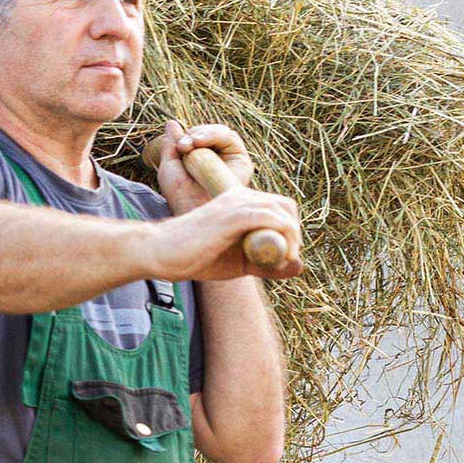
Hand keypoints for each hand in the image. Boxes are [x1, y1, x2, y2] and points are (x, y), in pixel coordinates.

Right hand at [147, 184, 303, 282]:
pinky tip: (279, 255)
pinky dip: (282, 236)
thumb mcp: (240, 264)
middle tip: (288, 256)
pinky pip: (270, 219)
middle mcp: (240, 196)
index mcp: (239, 202)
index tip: (286, 253)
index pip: (279, 205)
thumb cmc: (196, 258)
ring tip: (283, 259)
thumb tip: (300, 266)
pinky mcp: (233, 214)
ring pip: (281, 211)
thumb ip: (268, 264)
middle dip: (293, 232)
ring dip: (291, 237)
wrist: (163, 253)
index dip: (290, 228)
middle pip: (285, 205)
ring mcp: (237, 202)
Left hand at [154, 120, 253, 214]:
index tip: (179, 146)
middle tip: (184, 146)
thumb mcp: (169, 168)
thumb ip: (171, 145)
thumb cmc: (180, 196)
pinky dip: (215, 135)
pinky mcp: (242, 162)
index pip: (198, 137)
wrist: (195, 210)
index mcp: (202, 160)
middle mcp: (219, 159)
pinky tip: (201, 142)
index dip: (188, 136)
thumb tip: (172, 123)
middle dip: (196, 134)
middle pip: (210, 133)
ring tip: (192, 143)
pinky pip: (231, 138)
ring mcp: (231, 160)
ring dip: (204, 134)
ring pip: (221, 132)